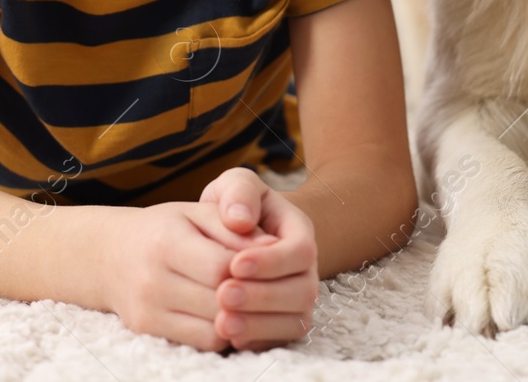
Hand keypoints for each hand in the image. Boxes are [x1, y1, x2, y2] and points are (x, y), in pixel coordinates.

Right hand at [98, 200, 272, 350]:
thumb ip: (234, 227)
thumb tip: (272, 246)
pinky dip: (224, 331)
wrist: (111, 254)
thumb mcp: (198, 213)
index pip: (222, 266)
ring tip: (252, 299)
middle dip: (252, 295)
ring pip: (214, 328)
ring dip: (241, 318)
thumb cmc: (165, 227)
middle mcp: (152, 279)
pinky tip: (232, 314)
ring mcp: (147, 309)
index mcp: (166, 241)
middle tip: (272, 285)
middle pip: (220, 301)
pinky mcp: (147, 330)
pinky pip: (202, 342)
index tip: (267, 262)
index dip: (251, 268)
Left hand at [201, 167, 320, 350]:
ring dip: (259, 324)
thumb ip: (239, 192)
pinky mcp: (284, 323)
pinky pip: (281, 340)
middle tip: (223, 294)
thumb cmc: (238, 207)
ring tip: (222, 322)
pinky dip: (257, 341)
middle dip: (263, 296)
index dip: (272, 261)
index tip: (235, 264)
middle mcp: (305, 269)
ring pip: (295, 320)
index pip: (300, 251)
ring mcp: (297, 299)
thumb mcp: (237, 186)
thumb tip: (239, 220)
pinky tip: (229, 336)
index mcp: (299, 233)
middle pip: (302, 291)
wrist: (237, 234)